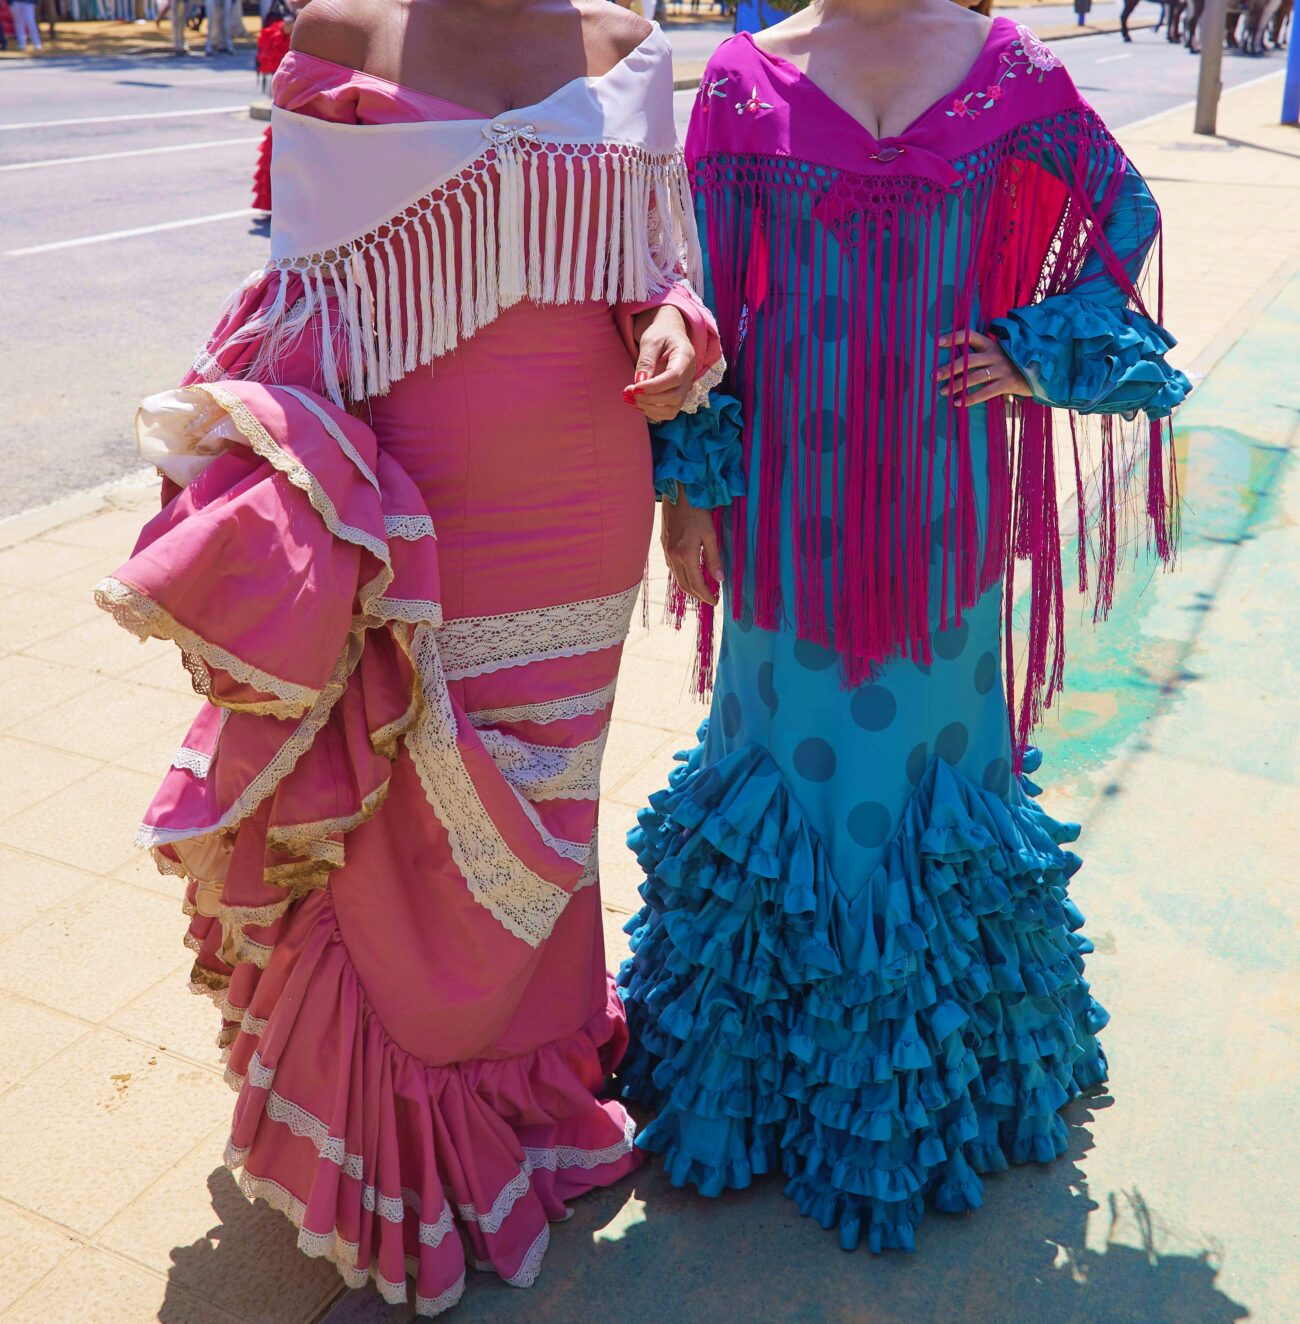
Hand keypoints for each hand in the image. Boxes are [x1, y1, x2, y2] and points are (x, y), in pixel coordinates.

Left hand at [626, 305, 696, 422]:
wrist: (669, 334)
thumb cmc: (660, 334)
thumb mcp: (650, 341)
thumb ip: (646, 360)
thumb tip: (640, 382)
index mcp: (686, 356)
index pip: (674, 377)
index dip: (654, 386)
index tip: (634, 387)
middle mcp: (689, 375)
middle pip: (674, 396)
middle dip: (649, 398)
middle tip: (628, 393)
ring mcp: (685, 387)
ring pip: (672, 408)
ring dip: (649, 408)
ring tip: (631, 398)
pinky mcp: (678, 395)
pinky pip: (668, 412)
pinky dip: (652, 412)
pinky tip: (638, 403)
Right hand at [661, 485, 722, 606]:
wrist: (677, 495)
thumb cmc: (696, 512)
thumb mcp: (710, 535)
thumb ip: (714, 559)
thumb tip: (719, 580)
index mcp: (686, 555)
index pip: (696, 584)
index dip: (706, 596)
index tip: (715, 601)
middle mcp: (673, 557)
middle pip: (685, 585)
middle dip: (698, 596)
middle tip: (710, 598)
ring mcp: (667, 552)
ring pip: (677, 578)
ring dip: (690, 588)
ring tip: (702, 590)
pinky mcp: (664, 547)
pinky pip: (673, 569)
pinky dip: (682, 577)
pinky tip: (691, 574)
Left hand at [935, 329, 1032, 405]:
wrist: (1041, 371)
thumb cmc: (1013, 363)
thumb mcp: (1000, 353)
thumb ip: (982, 355)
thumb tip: (956, 364)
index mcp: (991, 344)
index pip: (970, 336)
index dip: (954, 338)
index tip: (939, 342)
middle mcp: (995, 354)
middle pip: (968, 360)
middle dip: (949, 368)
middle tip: (935, 376)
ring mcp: (1002, 369)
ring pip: (974, 377)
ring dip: (956, 385)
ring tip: (943, 392)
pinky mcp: (1008, 383)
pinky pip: (986, 392)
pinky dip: (971, 398)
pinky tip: (959, 403)